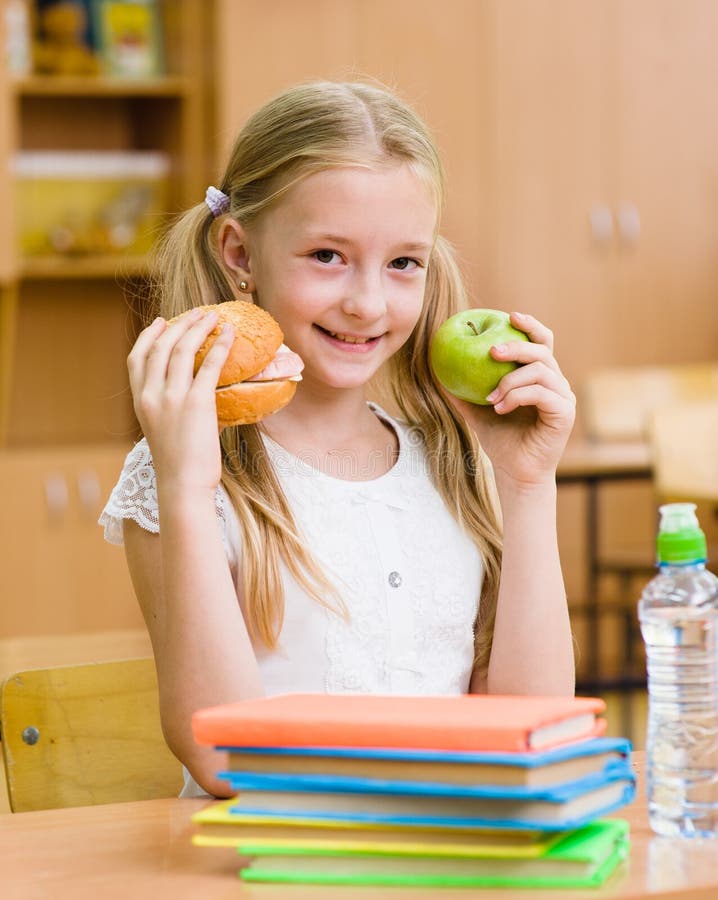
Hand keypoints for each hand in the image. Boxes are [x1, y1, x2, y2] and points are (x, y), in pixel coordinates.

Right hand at [127, 309, 234, 492]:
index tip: (161, 321)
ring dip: (199, 329)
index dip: (148, 335)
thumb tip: (197, 395)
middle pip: (161, 347)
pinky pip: (209, 366)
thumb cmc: (178, 465)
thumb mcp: (163, 430)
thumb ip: (171, 409)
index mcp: (140, 401)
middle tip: (196, 313)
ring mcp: (173, 398)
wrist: (182, 485)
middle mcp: (152, 395)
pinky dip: (220, 346)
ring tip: (213, 318)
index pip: (137, 358)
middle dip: (180, 325)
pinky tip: (230, 335)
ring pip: (183, 350)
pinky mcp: (197, 403)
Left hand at [449, 312, 575, 487]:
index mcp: (540, 377)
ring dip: (510, 380)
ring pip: (541, 371)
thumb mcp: (475, 411)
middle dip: (516, 346)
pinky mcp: (565, 413)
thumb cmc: (500, 441)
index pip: (542, 342)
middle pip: (542, 351)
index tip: (509, 315)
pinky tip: (499, 408)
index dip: (529, 325)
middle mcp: (556, 383)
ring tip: (490, 398)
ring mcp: (563, 398)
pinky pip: (542, 393)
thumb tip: (437, 368)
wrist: (515, 473)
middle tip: (490, 352)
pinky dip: (518, 396)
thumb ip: (462, 390)